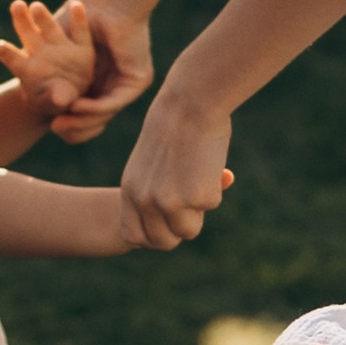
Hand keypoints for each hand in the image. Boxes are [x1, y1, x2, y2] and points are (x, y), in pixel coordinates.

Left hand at [0, 0, 95, 103]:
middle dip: (21, 20)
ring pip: (49, 27)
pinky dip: (79, 18)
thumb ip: (57, 98)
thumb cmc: (53, 99)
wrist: (71, 93)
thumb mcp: (54, 102)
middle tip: (16, 5)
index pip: (14, 59)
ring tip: (36, 6)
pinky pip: (80, 31)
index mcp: (28, 68)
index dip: (6, 53)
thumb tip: (61, 100)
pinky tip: (77, 6)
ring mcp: (60, 47)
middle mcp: (41, 52)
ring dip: (43, 16)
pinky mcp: (81, 47)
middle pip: (28, 34)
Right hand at [55, 0, 154, 127]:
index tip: (49, 124)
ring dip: (82, 120)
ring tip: (61, 122)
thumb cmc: (81, 17)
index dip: (69, 119)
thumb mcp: (59, 50)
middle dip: (74, 125)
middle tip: (54, 128)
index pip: (86, 110)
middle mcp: (116, 83)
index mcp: (101, 78)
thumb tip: (31, 94)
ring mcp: (129, 83)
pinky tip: (77, 106)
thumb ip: (51, 71)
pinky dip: (95, 107)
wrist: (108, 2)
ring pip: (105, 112)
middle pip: (96, 116)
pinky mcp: (140, 81)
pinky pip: (115, 102)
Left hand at [120, 81, 233, 250]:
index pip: (134, 236)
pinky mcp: (197, 197)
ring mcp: (170, 202)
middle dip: (179, 229)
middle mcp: (145, 201)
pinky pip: (212, 205)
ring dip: (199, 210)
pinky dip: (215, 187)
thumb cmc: (175, 124)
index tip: (167, 221)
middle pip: (164, 242)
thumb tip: (173, 223)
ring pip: (189, 229)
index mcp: (130, 190)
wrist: (190, 103)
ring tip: (198, 176)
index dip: (153, 234)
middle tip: (190, 204)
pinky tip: (209, 162)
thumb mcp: (151, 162)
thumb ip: (153, 192)